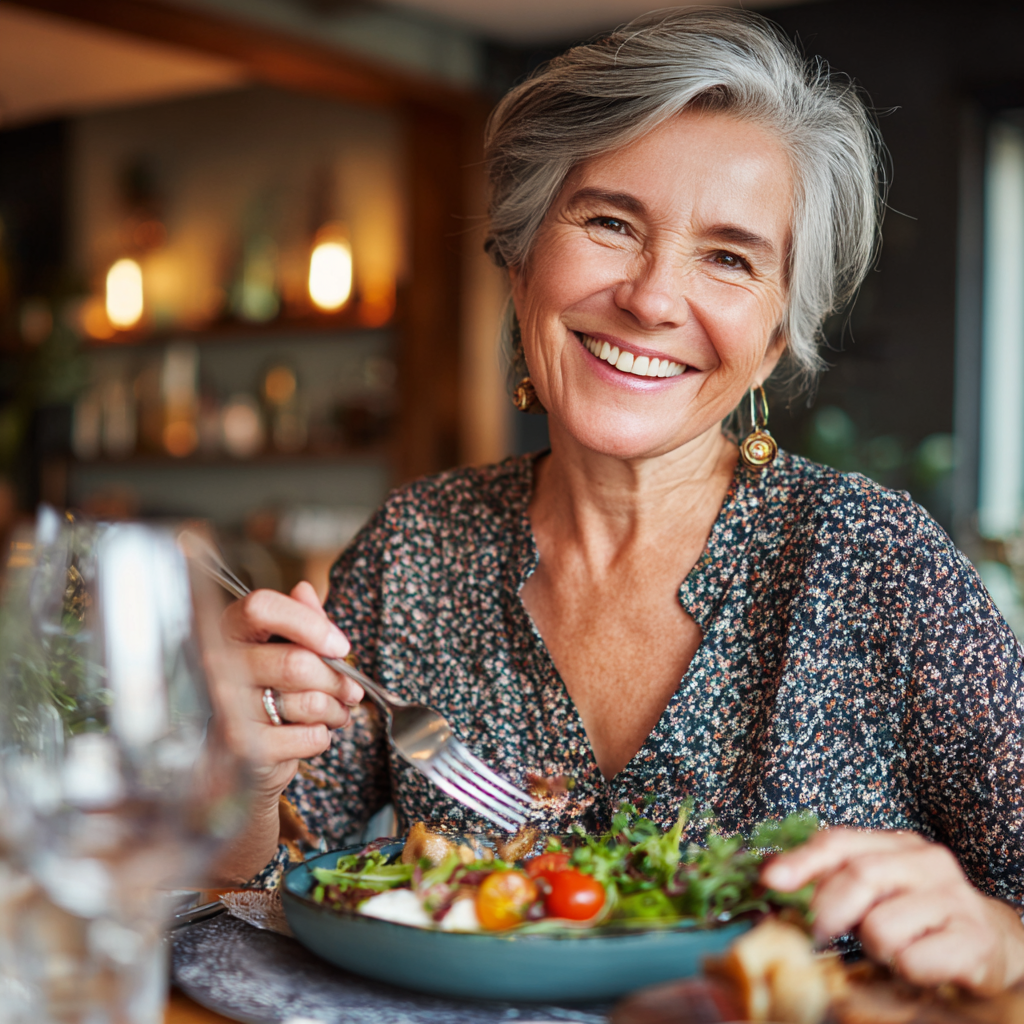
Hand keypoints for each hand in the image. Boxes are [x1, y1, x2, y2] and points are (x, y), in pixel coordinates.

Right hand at [217, 581, 363, 798]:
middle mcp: (218, 665)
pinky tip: (308, 734)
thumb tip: (305, 590)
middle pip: (297, 663)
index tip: (339, 645)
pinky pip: (309, 736)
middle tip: (350, 690)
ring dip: (335, 710)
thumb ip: (299, 619)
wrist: (236, 758)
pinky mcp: (242, 747)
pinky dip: (322, 737)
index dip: (309, 623)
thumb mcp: (283, 649)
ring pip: (309, 702)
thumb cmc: (264, 694)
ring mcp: (226, 707)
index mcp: (228, 631)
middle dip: (337, 679)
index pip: (261, 607)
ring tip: (333, 713)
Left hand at [761, 827, 1023, 995]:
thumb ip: (834, 879)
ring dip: (873, 947)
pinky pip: (912, 958)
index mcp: (896, 844)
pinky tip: (916, 963)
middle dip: (827, 911)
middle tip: (817, 934)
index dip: (801, 861)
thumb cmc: (919, 916)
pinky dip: (903, 969)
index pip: (840, 842)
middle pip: (858, 877)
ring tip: (891, 948)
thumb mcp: (877, 889)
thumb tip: (772, 879)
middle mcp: (927, 862)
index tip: (770, 881)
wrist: (993, 943)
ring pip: (881, 925)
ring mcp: (954, 898)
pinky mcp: (973, 939)